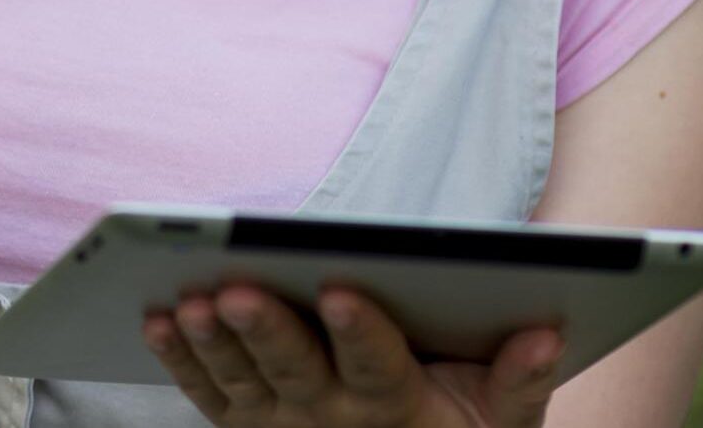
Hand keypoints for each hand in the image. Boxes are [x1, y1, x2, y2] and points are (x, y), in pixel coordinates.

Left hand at [143, 283, 563, 426]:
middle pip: (295, 370)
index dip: (360, 331)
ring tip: (190, 302)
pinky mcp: (242, 419)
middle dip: (266, 329)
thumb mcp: (501, 418)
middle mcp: (332, 417)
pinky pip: (205, 390)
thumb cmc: (456, 425)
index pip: (378, 366)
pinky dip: (179, 358)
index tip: (339, 288)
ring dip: (212, 342)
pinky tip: (155, 320)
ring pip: (241, 379)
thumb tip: (547, 331)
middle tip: (236, 290)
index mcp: (399, 404)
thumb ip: (521, 378)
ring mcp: (280, 420)